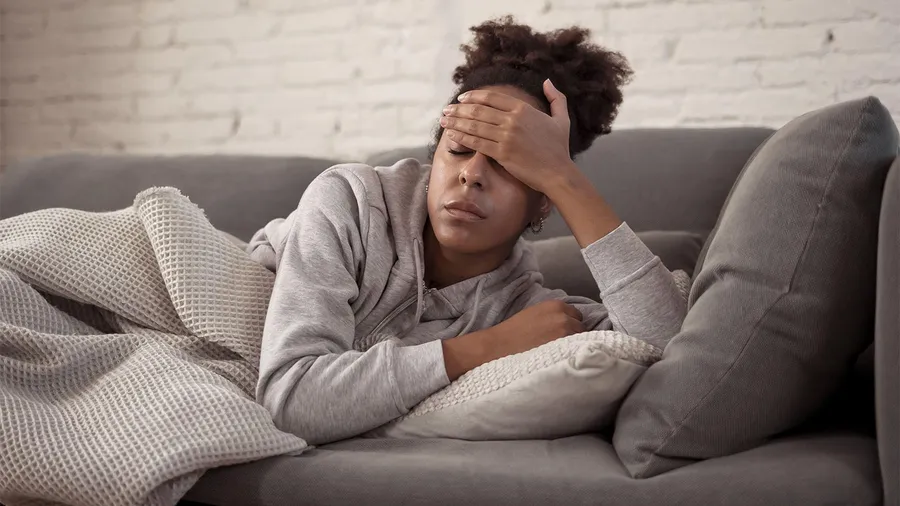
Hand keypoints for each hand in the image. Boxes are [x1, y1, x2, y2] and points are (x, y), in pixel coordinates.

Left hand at [440, 79, 576, 193]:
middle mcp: (512, 120)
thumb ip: (556, 98)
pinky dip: (462, 137)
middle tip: (446, 110)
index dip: (473, 97)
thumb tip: (547, 81)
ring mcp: (506, 137)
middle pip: (478, 110)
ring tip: (443, 121)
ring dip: (455, 122)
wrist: (557, 173)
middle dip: (458, 109)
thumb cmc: (559, 148)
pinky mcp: (501, 153)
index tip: (461, 99)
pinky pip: (476, 143)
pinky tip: (451, 135)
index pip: (491, 98)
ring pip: (474, 125)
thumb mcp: (561, 119)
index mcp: (523, 109)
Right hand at [486, 300, 584, 357]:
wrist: (501, 345)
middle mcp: (564, 316)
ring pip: (580, 339)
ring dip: (574, 344)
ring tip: (559, 352)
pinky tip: (561, 357)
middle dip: (574, 334)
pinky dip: (571, 353)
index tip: (563, 333)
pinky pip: (576, 350)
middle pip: (581, 327)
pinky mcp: (564, 347)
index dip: (571, 324)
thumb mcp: (536, 313)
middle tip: (561, 344)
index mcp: (556, 305)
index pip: (577, 315)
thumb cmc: (515, 331)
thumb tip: (567, 323)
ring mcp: (566, 332)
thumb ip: (553, 315)